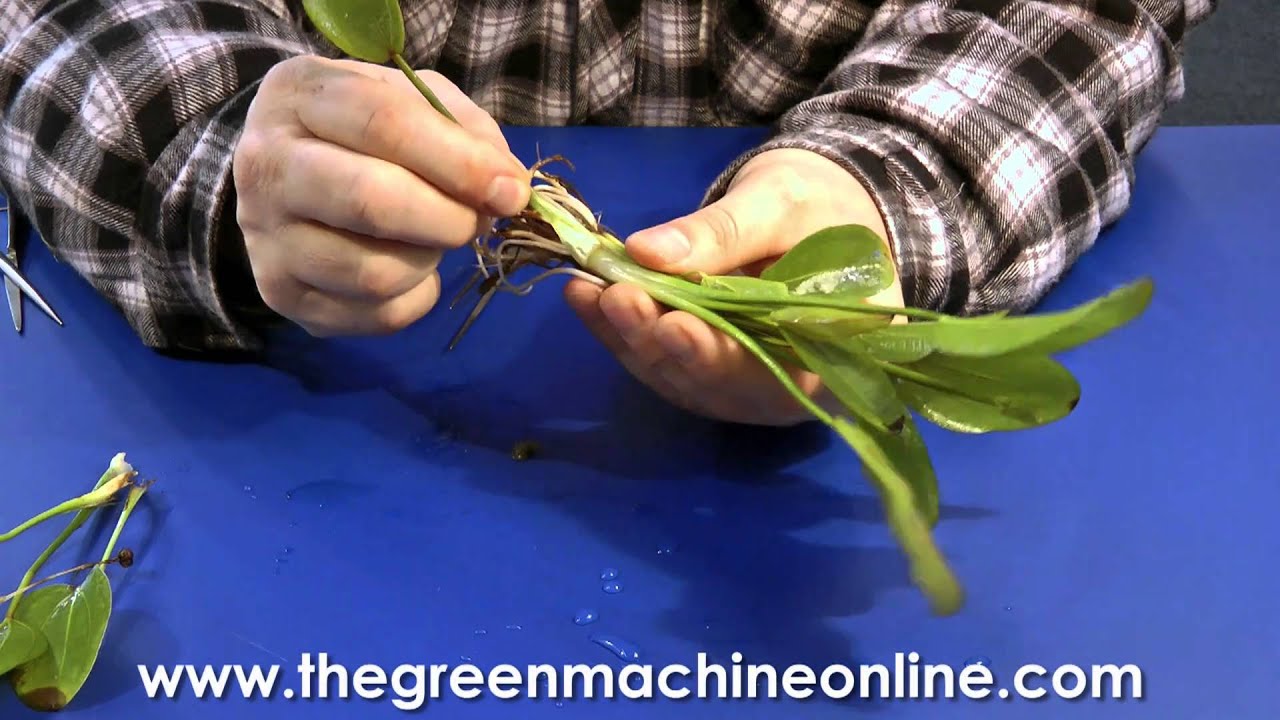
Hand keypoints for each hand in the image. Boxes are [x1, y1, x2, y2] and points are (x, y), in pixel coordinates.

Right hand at [232, 55, 529, 336]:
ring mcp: (266, 237)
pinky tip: (409, 269)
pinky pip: (377, 315)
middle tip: (475, 220)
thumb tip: (507, 186)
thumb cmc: (360, 128)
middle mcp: (266, 165)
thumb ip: (465, 129)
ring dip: (429, 260)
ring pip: (375, 272)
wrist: (282, 175)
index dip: (460, 161)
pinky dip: (415, 296)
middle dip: (448, 217)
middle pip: (372, 201)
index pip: (383, 123)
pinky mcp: (282, 294)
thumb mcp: (409, 98)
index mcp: (298, 94)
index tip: (510, 190)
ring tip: (432, 238)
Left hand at [564, 148, 902, 425]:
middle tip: (617, 298)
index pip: (771, 374)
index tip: (673, 323)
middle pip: (713, 382)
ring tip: (589, 292)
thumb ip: (723, 233)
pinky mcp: (703, 367)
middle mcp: (784, 385)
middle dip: (659, 342)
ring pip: (677, 375)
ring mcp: (739, 383)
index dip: (718, 357)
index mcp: (829, 354)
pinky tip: (584, 296)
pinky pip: (658, 358)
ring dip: (628, 337)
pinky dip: (618, 330)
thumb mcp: (780, 203)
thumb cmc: (819, 205)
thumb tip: (646, 251)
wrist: (817, 212)